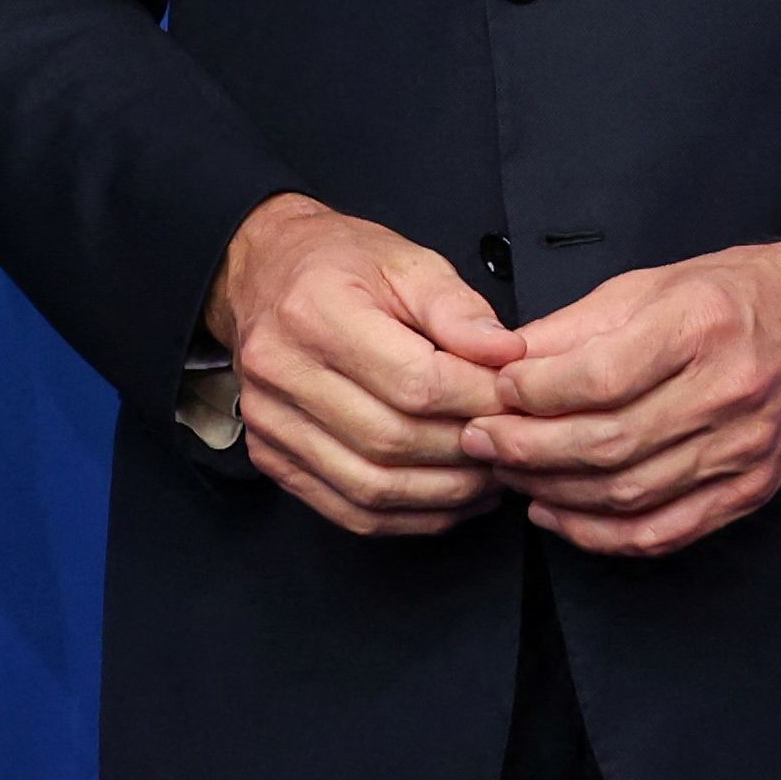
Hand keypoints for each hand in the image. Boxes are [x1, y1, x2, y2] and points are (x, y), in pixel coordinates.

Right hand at [203, 193, 519, 535]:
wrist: (266, 274)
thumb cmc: (338, 266)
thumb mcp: (407, 262)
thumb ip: (459, 308)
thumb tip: (507, 356)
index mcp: (315, 313)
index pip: (414, 382)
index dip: (478, 400)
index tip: (514, 400)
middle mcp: (281, 371)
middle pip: (393, 440)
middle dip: (467, 451)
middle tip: (509, 442)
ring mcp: (269, 421)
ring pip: (373, 486)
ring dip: (445, 494)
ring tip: (486, 475)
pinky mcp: (271, 456)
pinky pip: (350, 511)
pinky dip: (409, 517)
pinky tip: (447, 497)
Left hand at [464, 207, 780, 557]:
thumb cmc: (746, 293)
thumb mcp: (655, 282)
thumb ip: (576, 326)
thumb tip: (502, 359)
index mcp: (699, 328)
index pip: (595, 378)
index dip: (530, 393)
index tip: (489, 390)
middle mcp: (728, 392)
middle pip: (606, 442)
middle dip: (525, 448)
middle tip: (477, 440)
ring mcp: (747, 450)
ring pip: (630, 493)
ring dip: (554, 492)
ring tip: (508, 475)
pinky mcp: (754, 489)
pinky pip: (667, 530)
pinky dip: (604, 534)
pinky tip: (559, 515)